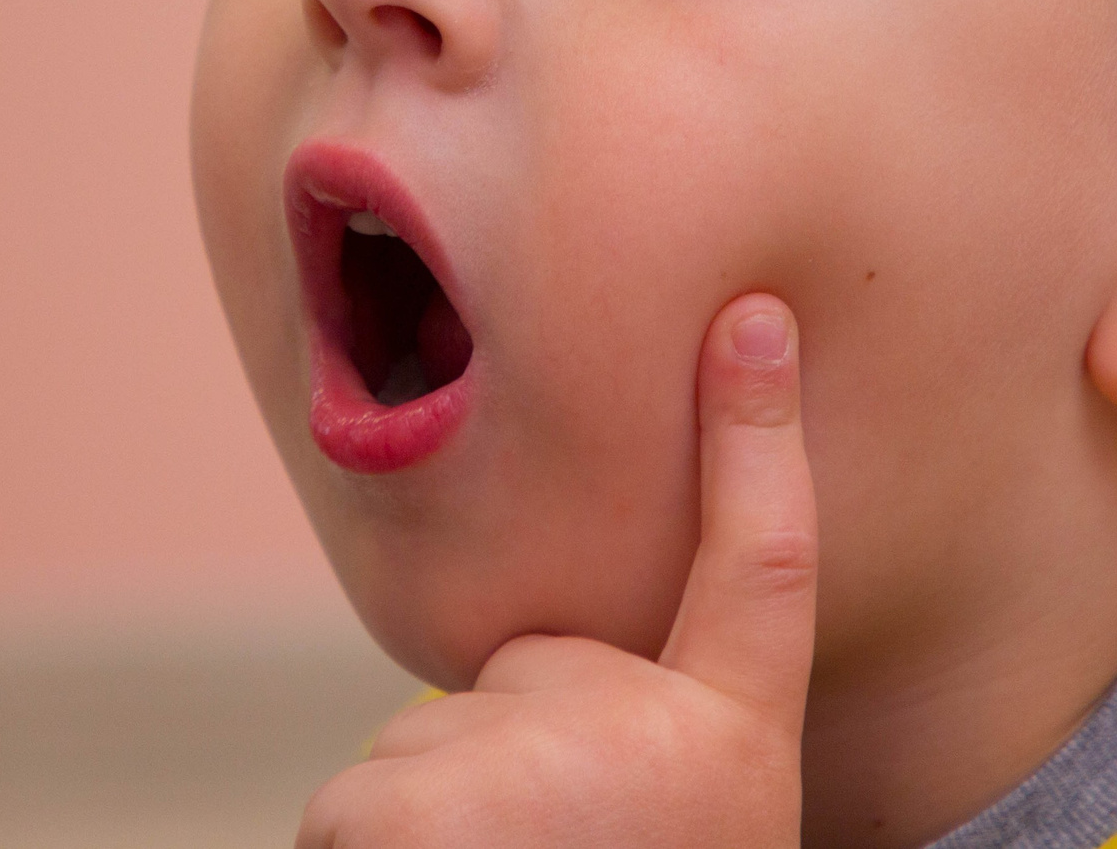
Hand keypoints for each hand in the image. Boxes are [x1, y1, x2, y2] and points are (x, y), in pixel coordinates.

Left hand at [299, 294, 817, 847]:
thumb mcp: (677, 823)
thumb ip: (631, 729)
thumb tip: (520, 677)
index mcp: (733, 744)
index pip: (768, 564)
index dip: (759, 435)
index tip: (754, 317)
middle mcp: (643, 732)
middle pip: (520, 669)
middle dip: (500, 755)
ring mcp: (527, 763)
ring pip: (426, 746)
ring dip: (432, 824)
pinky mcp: (408, 809)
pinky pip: (349, 803)